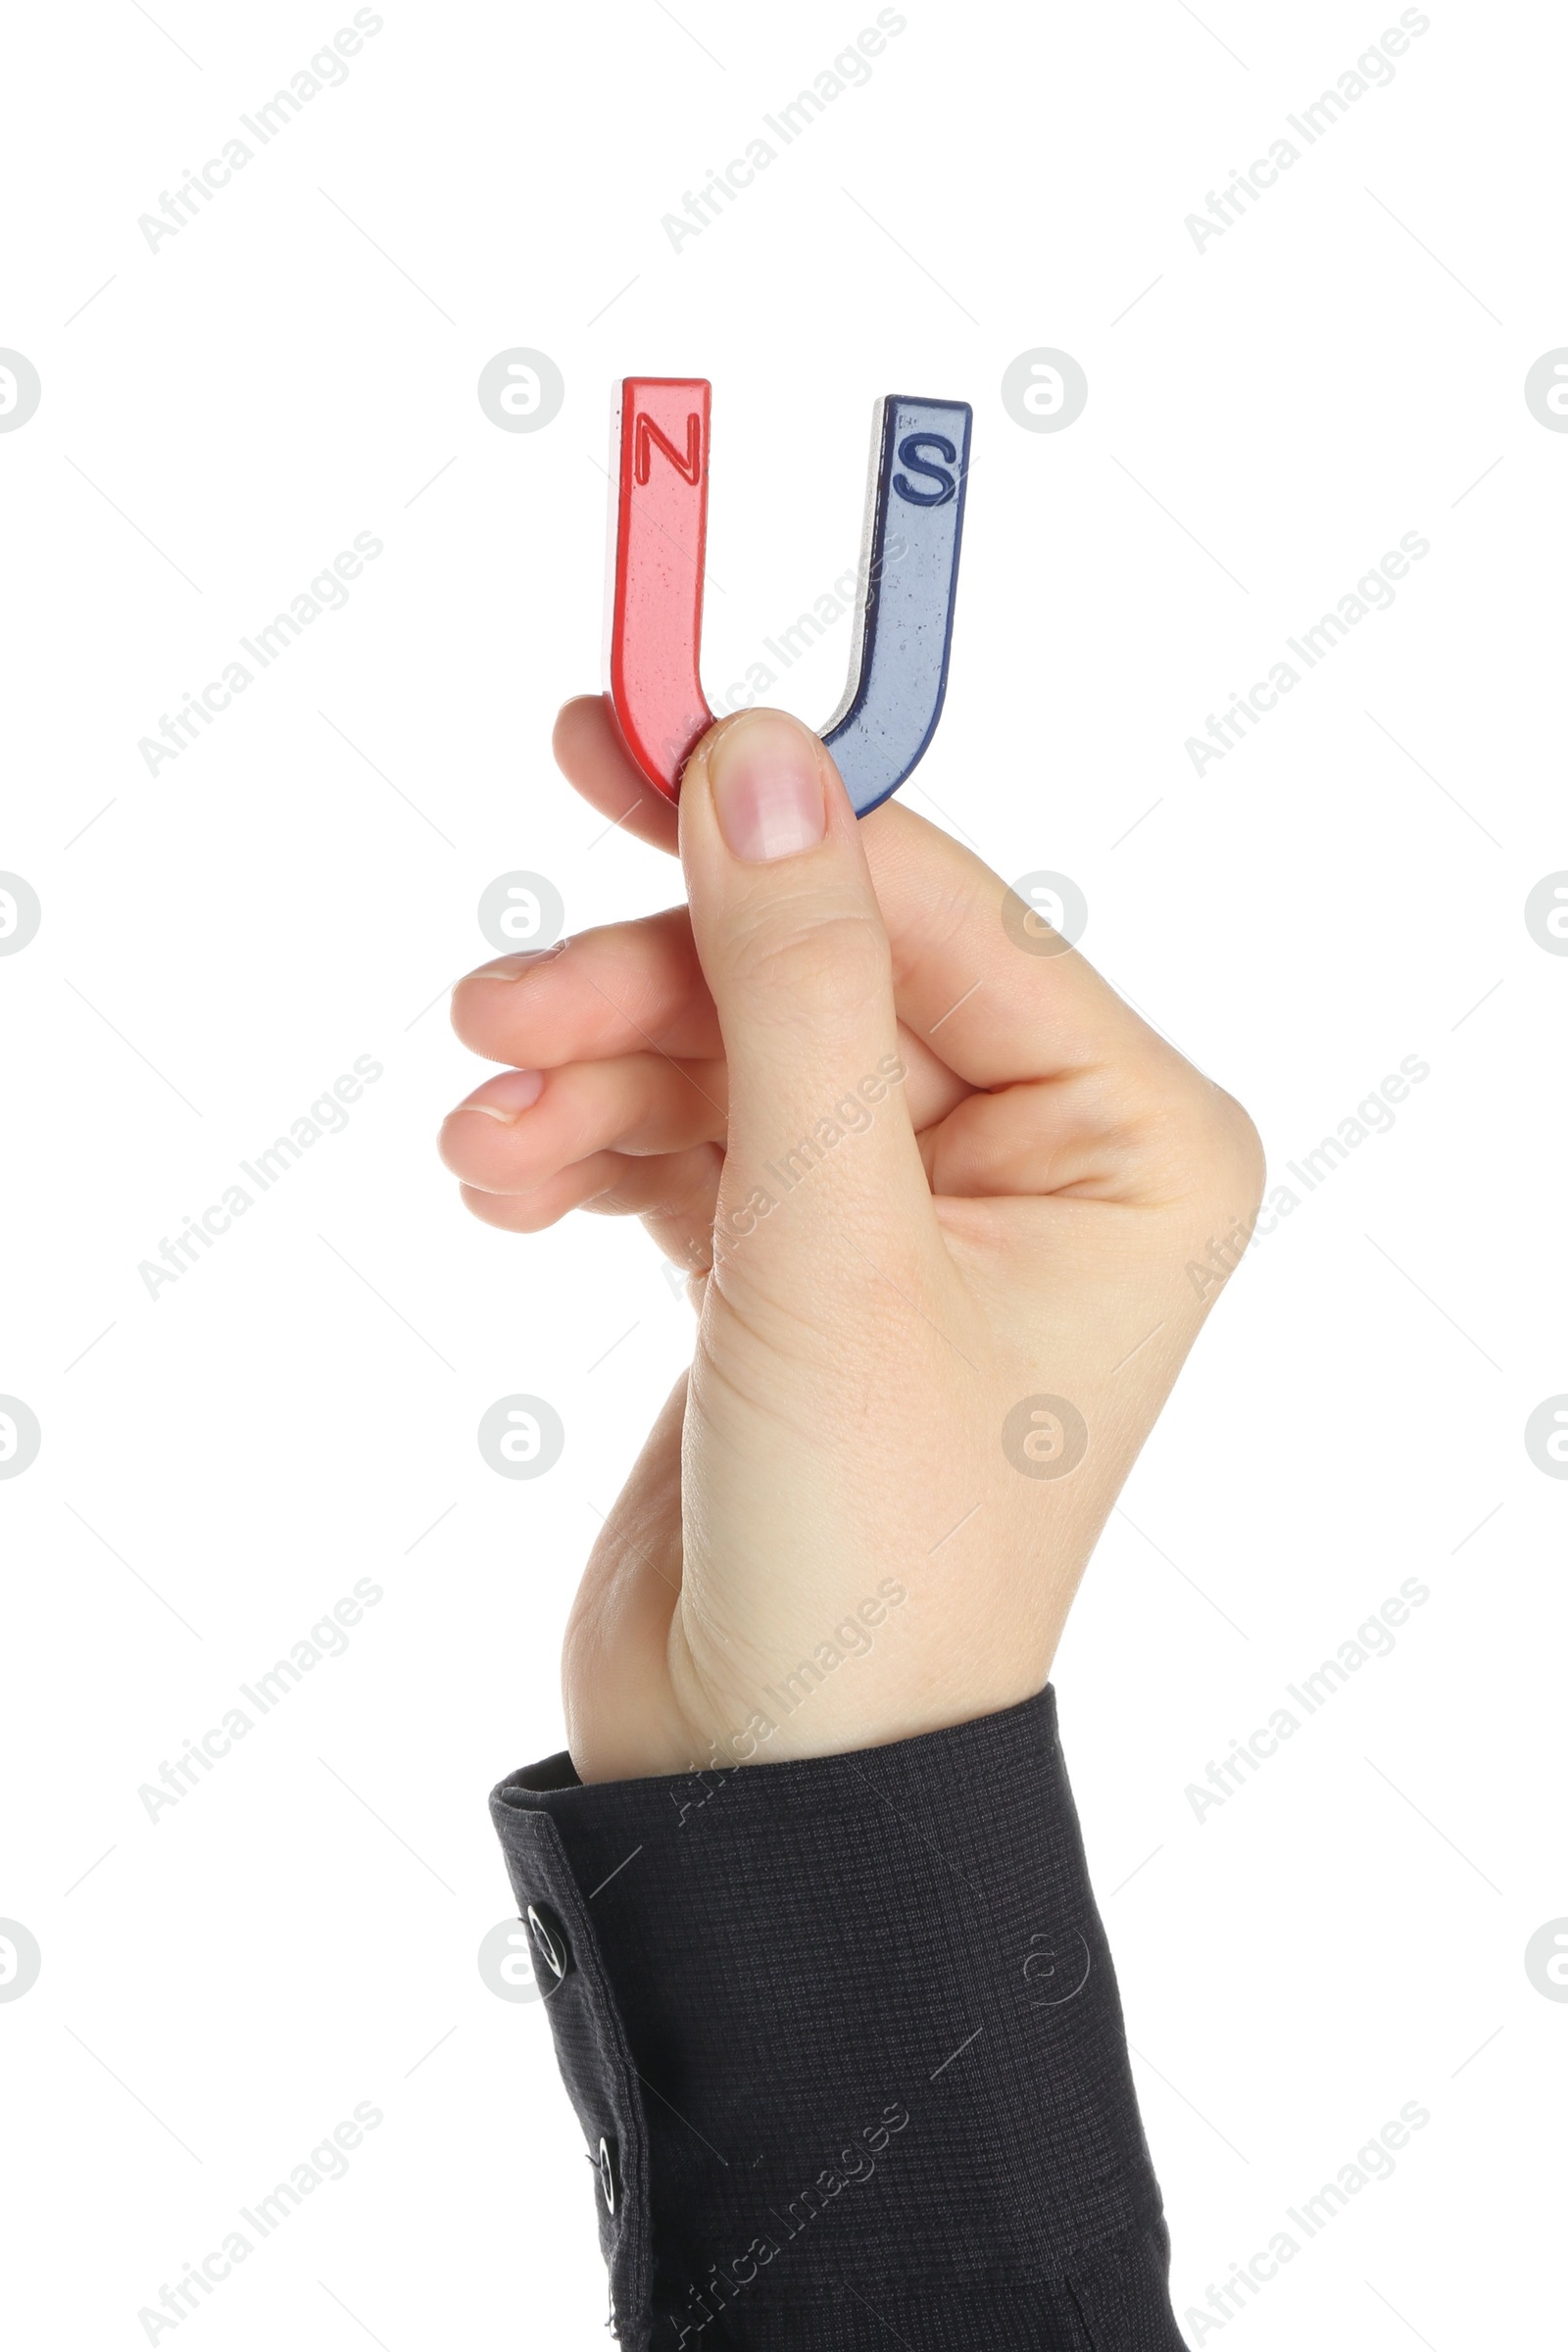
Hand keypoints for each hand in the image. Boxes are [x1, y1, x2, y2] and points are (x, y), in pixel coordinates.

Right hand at [442, 702, 1262, 1781]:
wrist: (770, 1783)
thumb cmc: (872, 1555)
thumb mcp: (829, 1247)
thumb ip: (794, 987)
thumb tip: (761, 763)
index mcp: (1127, 1138)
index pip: (934, 909)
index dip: (770, 834)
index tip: (618, 753)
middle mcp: (1036, 1154)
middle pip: (812, 971)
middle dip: (648, 985)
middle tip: (500, 1000)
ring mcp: (907, 1204)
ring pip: (727, 1051)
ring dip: (593, 1076)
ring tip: (492, 1135)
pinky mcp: (795, 1256)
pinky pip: (683, 1136)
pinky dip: (587, 1143)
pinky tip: (506, 1178)